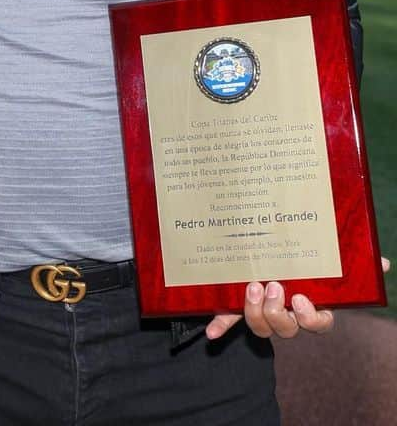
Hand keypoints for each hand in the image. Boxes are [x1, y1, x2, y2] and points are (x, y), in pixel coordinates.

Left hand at [206, 257, 389, 340]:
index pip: (318, 323)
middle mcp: (286, 314)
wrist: (266, 260)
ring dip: (255, 311)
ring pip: (261, 327)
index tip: (302, 298)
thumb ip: (350, 262)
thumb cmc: (300, 263)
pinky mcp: (237, 306)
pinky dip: (221, 326)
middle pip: (286, 328)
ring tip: (252, 285)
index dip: (310, 317)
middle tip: (274, 285)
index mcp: (308, 306)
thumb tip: (383, 262)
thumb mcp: (323, 260)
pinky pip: (229, 321)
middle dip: (278, 312)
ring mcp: (262, 313)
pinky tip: (212, 332)